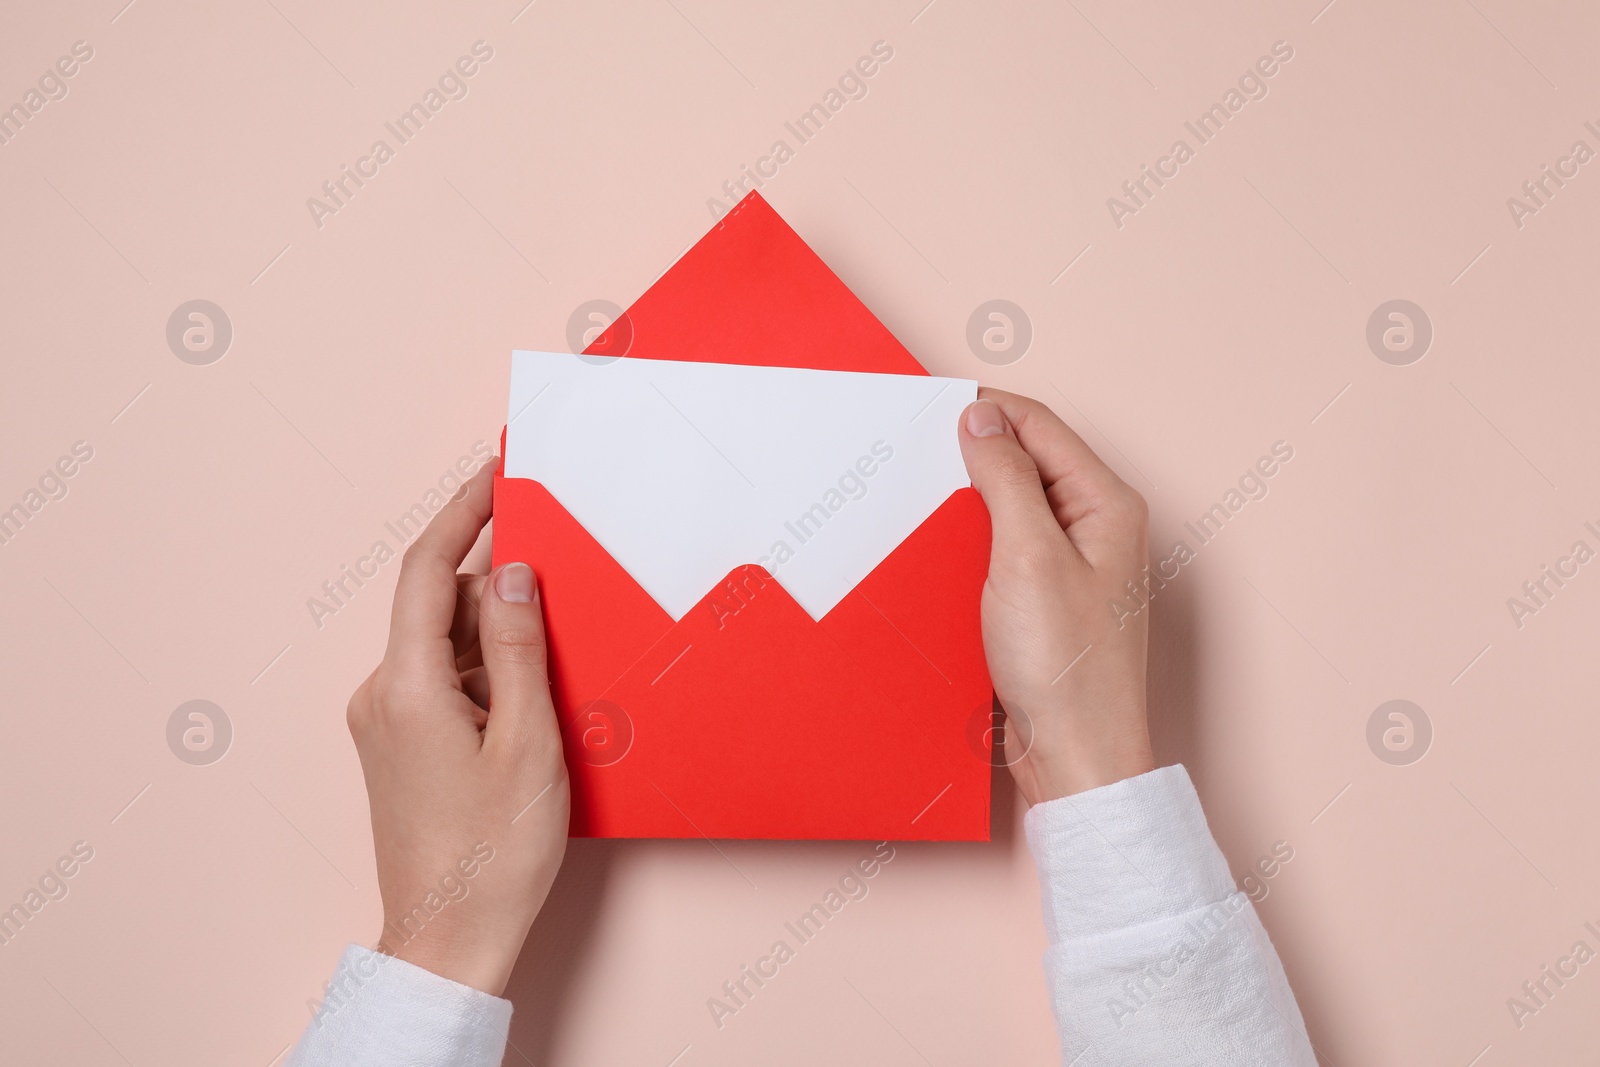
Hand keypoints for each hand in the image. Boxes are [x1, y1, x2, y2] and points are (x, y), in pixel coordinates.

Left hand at [345, 460, 569, 995]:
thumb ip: (517, 648)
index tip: (495, 473)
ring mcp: (386, 723)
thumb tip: (509, 572)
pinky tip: (531, 700)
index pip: (425, 568)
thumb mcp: (527, 741)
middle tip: (558, 577)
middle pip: (437, 605)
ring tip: (555, 671)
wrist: (451, 939)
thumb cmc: (493, 855)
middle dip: (495, 585)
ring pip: (444, 646)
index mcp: (406, 687)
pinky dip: (486, 673)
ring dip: (496, 638)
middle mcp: (382, 696)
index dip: (462, 512)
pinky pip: (443, 681)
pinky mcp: (400, 746)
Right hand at [957, 389, 1155, 803]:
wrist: (1076, 759)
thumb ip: (1006, 479)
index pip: (1039, 425)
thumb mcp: (1027, 556)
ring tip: (924, 500)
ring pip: (1013, 503)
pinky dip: (974, 539)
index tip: (928, 413)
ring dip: (970, 499)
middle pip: (1028, 460)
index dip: (984, 411)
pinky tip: (943, 549)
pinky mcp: (1050, 598)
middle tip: (917, 456)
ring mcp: (1076, 563)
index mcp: (1107, 503)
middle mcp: (1098, 526)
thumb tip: (981, 419)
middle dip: (973, 453)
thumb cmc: (1067, 669)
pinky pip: (1007, 546)